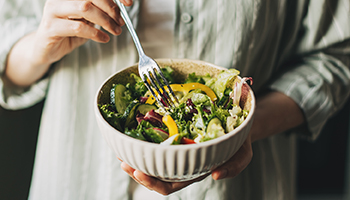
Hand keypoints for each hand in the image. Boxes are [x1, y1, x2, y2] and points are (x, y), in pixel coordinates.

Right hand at [5, 0, 133, 86]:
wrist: (47, 49)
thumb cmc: (69, 32)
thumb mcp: (88, 19)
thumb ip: (101, 12)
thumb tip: (122, 11)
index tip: (128, 3)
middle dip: (111, 8)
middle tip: (120, 22)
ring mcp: (53, 10)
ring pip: (84, 7)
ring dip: (105, 21)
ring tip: (115, 31)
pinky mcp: (51, 27)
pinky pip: (78, 27)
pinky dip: (96, 33)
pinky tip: (104, 39)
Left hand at [119, 134, 252, 194]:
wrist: (238, 123)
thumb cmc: (239, 141)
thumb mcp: (243, 154)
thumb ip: (235, 167)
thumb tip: (217, 176)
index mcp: (195, 170)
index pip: (171, 184)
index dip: (153, 183)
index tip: (138, 172)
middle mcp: (183, 162)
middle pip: (156, 174)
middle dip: (138, 171)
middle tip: (123, 163)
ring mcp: (178, 150)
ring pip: (153, 159)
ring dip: (136, 157)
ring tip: (121, 152)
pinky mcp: (176, 136)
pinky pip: (157, 142)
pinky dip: (143, 142)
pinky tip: (133, 136)